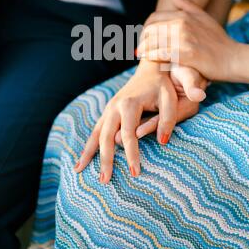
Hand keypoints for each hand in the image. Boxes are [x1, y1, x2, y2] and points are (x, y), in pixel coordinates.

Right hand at [74, 60, 205, 183]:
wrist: (151, 67)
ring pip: (95, 133)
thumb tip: (163, 141)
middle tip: (104, 181)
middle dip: (104, 159)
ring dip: (87, 152)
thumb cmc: (163, 85)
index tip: (135, 173)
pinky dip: (88, 144)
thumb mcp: (170, 98)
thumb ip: (168, 119)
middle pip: (105, 136)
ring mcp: (109, 108)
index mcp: (129, 104)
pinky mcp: (108, 111)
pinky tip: (83, 158)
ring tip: (78, 171)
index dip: (132, 154)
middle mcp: (114, 106)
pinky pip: (96, 130)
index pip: (129, 135)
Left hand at [138, 0, 237, 81]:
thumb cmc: (218, 40)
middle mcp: (182, 24)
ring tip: (141, 56)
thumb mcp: (204, 17)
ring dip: (144, 50)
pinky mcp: (186, 53)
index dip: (145, 29)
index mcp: (184, 15)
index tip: (144, 38)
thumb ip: (187, 4)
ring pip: (153, 42)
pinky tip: (152, 62)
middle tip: (140, 49)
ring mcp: (184, 38)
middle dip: (142, 40)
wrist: (233, 59)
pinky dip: (153, 57)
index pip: (153, 19)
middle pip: (150, 30)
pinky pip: (161, 53)